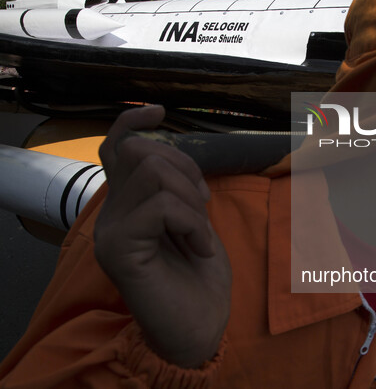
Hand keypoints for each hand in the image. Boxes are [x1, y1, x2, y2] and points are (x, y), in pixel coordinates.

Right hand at [94, 106, 230, 367]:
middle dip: (185, 170)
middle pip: (139, 151)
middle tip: (203, 208)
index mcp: (127, 205)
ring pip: (152, 171)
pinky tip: (201, 249)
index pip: (114, 149)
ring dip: (192, 200)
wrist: (201, 325)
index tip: (161, 111)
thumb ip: (173, 187)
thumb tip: (169, 148)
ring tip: (200, 235)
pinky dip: (193, 223)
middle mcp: (110, 214)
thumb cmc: (200, 275)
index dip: (133, 123)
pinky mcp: (119, 249)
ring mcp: (110, 231)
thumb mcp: (192, 219)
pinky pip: (161, 206)